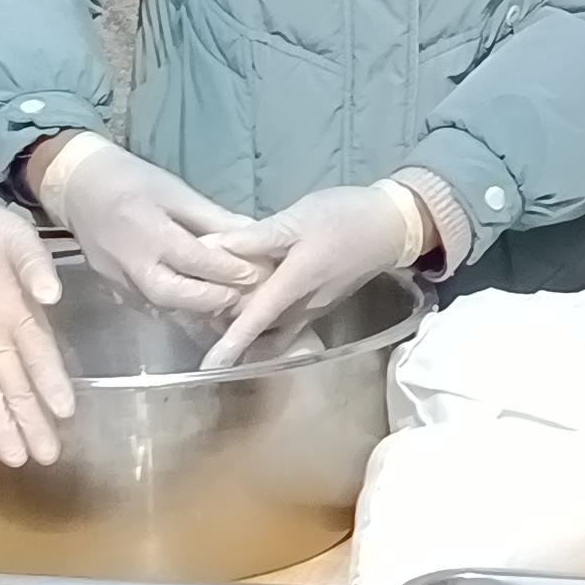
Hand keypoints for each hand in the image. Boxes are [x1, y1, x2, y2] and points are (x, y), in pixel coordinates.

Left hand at [0, 184, 77, 463]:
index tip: (66, 412)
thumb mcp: (13, 235)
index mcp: (19, 312)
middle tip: (46, 455)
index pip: (40, 357)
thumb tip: (52, 296)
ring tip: (14, 457)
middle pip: (13, 385)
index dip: (51, 383)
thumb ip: (33, 264)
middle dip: (29, 420)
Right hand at [31, 135, 261, 318]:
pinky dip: (173, 309)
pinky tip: (195, 305)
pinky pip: (145, 305)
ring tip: (223, 303)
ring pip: (157, 305)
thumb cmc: (131, 179)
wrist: (77, 186)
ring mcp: (114, 277)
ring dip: (193, 309)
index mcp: (144, 226)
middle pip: (169, 292)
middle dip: (207, 299)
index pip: (189, 256)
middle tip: (239, 297)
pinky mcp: (109, 288)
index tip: (252, 274)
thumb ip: (212, 217)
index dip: (223, 268)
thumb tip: (253, 235)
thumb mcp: (174, 190)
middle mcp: (126, 258)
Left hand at [201, 181, 429, 369]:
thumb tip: (211, 247)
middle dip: (226, 328)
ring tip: (214, 311)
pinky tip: (251, 308)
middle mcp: (302, 307)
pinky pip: (285, 324)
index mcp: (294, 284)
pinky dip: (264, 323)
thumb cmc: (344, 218)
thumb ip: (254, 237)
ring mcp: (312, 310)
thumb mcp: (297, 219)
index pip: (254, 320)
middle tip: (193, 310)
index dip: (230, 344)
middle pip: (257, 327)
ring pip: (271, 328)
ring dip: (245, 326)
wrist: (391, 227)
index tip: (207, 367)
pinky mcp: (319, 306)